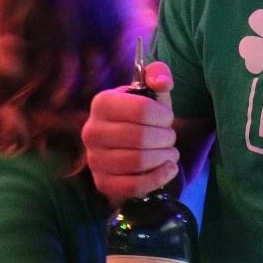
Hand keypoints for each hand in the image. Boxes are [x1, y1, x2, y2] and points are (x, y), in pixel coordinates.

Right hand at [84, 61, 178, 205]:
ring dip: (164, 157)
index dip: (164, 116)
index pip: (141, 109)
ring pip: (138, 161)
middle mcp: (92, 131)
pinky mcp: (103, 184)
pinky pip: (133, 186)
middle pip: (141, 137)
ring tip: (169, 152)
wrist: (135, 147)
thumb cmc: (145, 117)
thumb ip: (159, 75)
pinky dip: (158, 178)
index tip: (167, 118)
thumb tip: (161, 81)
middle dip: (166, 138)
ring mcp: (94, 159)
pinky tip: (168, 169)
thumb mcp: (153, 92)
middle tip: (170, 137)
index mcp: (102, 102)